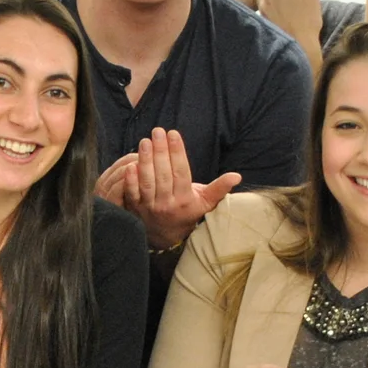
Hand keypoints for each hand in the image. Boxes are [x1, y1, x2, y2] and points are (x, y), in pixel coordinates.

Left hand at [104, 127, 240, 250]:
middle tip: (157, 131)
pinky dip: (130, 180)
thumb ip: (219, 188)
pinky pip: (132, 193)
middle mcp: (167, 204)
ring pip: (148, 182)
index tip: (173, 134)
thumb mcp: (205, 202)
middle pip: (163, 174)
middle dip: (160, 151)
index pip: (181, 172)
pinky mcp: (135, 208)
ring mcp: (150, 207)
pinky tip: (130, 163)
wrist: (165, 235)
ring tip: (145, 141)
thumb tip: (236, 176)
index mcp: (185, 199)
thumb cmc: (187, 212)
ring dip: (145, 161)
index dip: (177, 152)